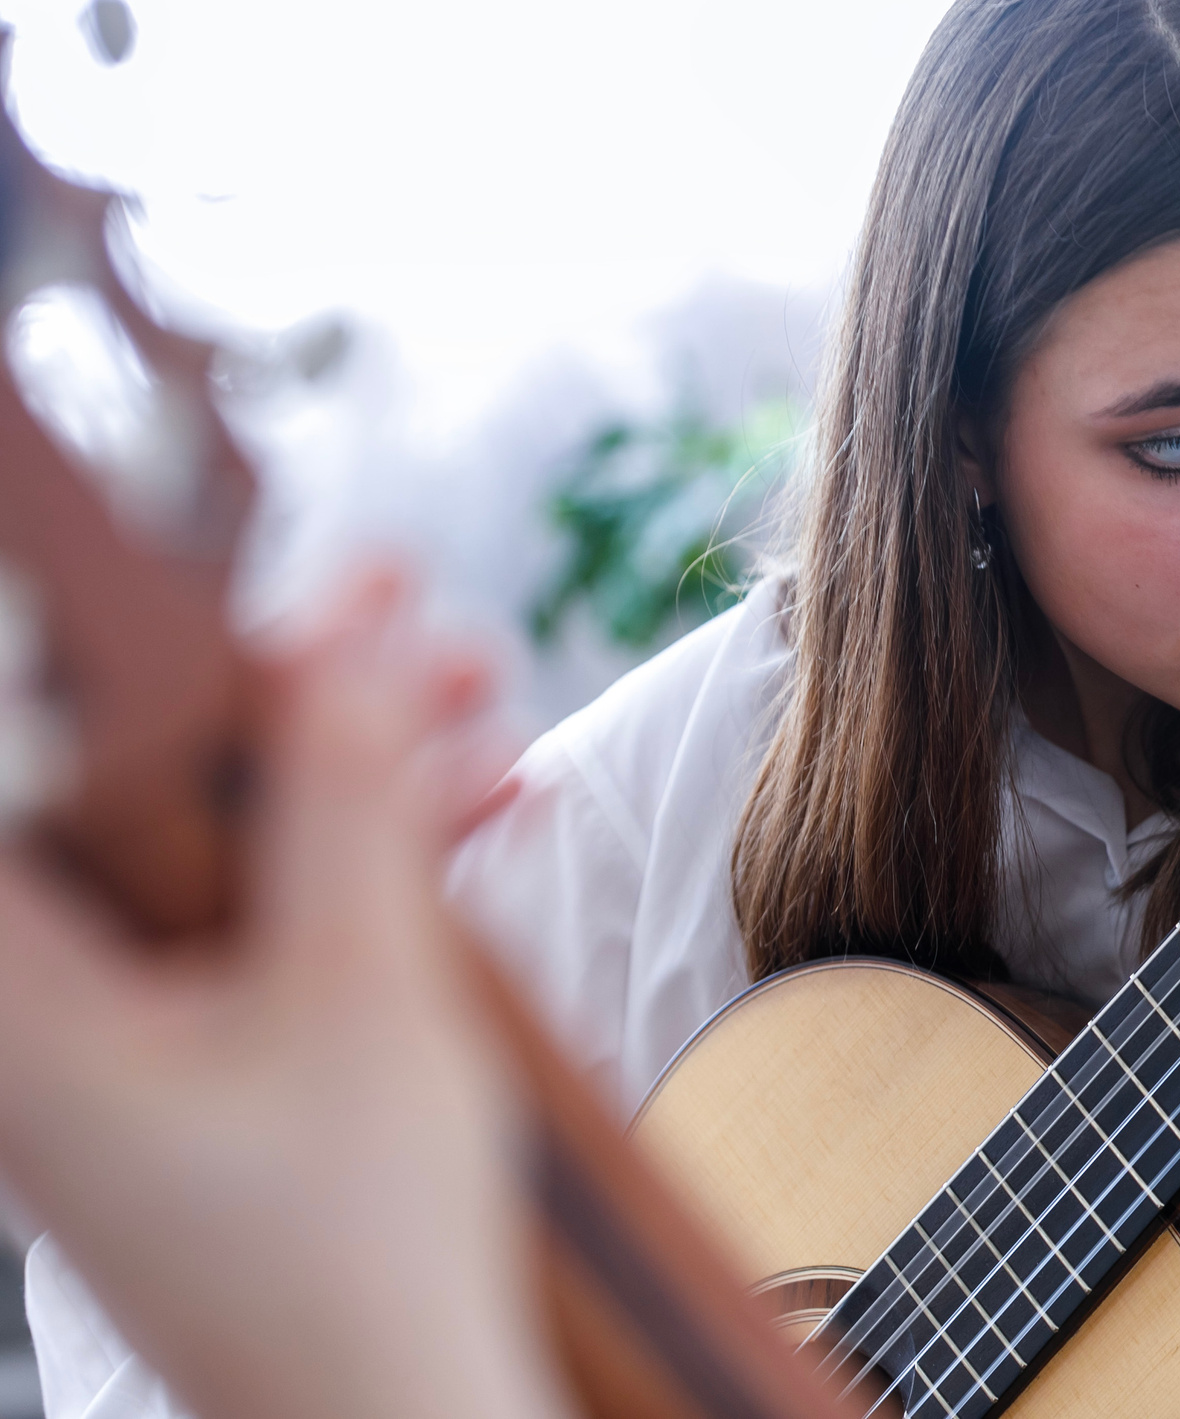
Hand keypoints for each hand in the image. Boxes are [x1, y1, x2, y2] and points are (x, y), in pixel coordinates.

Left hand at [0, 574, 569, 1418]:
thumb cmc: (357, 1258)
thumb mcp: (367, 999)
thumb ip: (341, 810)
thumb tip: (334, 654)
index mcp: (30, 1005)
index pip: (37, 763)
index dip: (139, 648)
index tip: (255, 571)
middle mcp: (55, 1019)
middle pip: (145, 791)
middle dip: (287, 691)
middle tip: (401, 602)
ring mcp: (132, 1052)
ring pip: (223, 852)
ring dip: (351, 767)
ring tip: (478, 688)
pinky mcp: (207, 1077)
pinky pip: (269, 927)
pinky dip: (364, 864)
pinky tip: (484, 808)